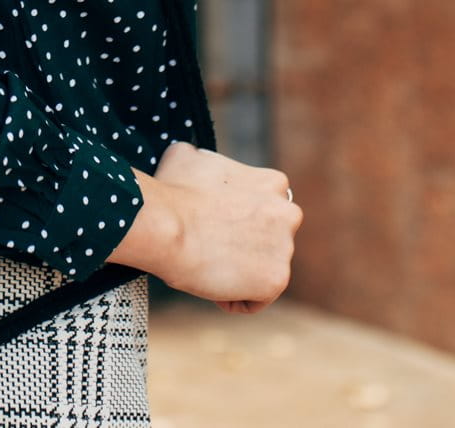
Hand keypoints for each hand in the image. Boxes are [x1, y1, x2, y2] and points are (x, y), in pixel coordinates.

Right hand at [108, 141, 301, 313]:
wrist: (167, 224)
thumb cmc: (172, 189)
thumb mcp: (190, 155)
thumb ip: (209, 160)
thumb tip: (198, 160)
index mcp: (274, 183)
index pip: (264, 209)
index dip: (236, 218)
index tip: (212, 223)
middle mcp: (288, 213)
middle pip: (269, 240)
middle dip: (244, 245)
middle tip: (210, 245)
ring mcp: (285, 248)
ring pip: (261, 270)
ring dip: (238, 272)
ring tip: (207, 263)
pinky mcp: (276, 280)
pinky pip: (254, 298)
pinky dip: (232, 297)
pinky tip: (211, 282)